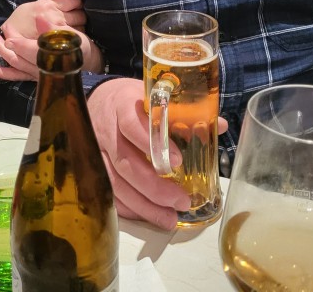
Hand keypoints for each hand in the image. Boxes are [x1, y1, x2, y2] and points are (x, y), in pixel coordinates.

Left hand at [0, 0, 86, 80]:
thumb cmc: (81, 50)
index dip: (19, 43)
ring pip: (15, 66)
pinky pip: (17, 76)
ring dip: (1, 54)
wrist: (90, 65)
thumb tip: (41, 16)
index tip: (9, 35)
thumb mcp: (73, 37)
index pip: (30, 50)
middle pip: (18, 58)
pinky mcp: (34, 76)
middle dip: (4, 46)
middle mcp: (40, 68)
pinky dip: (3, 73)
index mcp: (49, 57)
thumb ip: (54, 28)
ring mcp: (36, 74)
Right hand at [87, 78, 191, 229]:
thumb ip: (184, 110)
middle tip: (180, 200)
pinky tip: (147, 215)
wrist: (100, 99)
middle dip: (154, 186)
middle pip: (125, 162)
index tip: (177, 161)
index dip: (152, 143)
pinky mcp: (93, 168)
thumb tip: (219, 125)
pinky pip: (109, 192)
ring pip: (116, 182)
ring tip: (168, 218)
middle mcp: (107, 128)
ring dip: (143, 204)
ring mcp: (97, 150)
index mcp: (123, 104)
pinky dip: (128, 207)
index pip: (133, 124)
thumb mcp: (154, 95)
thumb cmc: (133, 99)